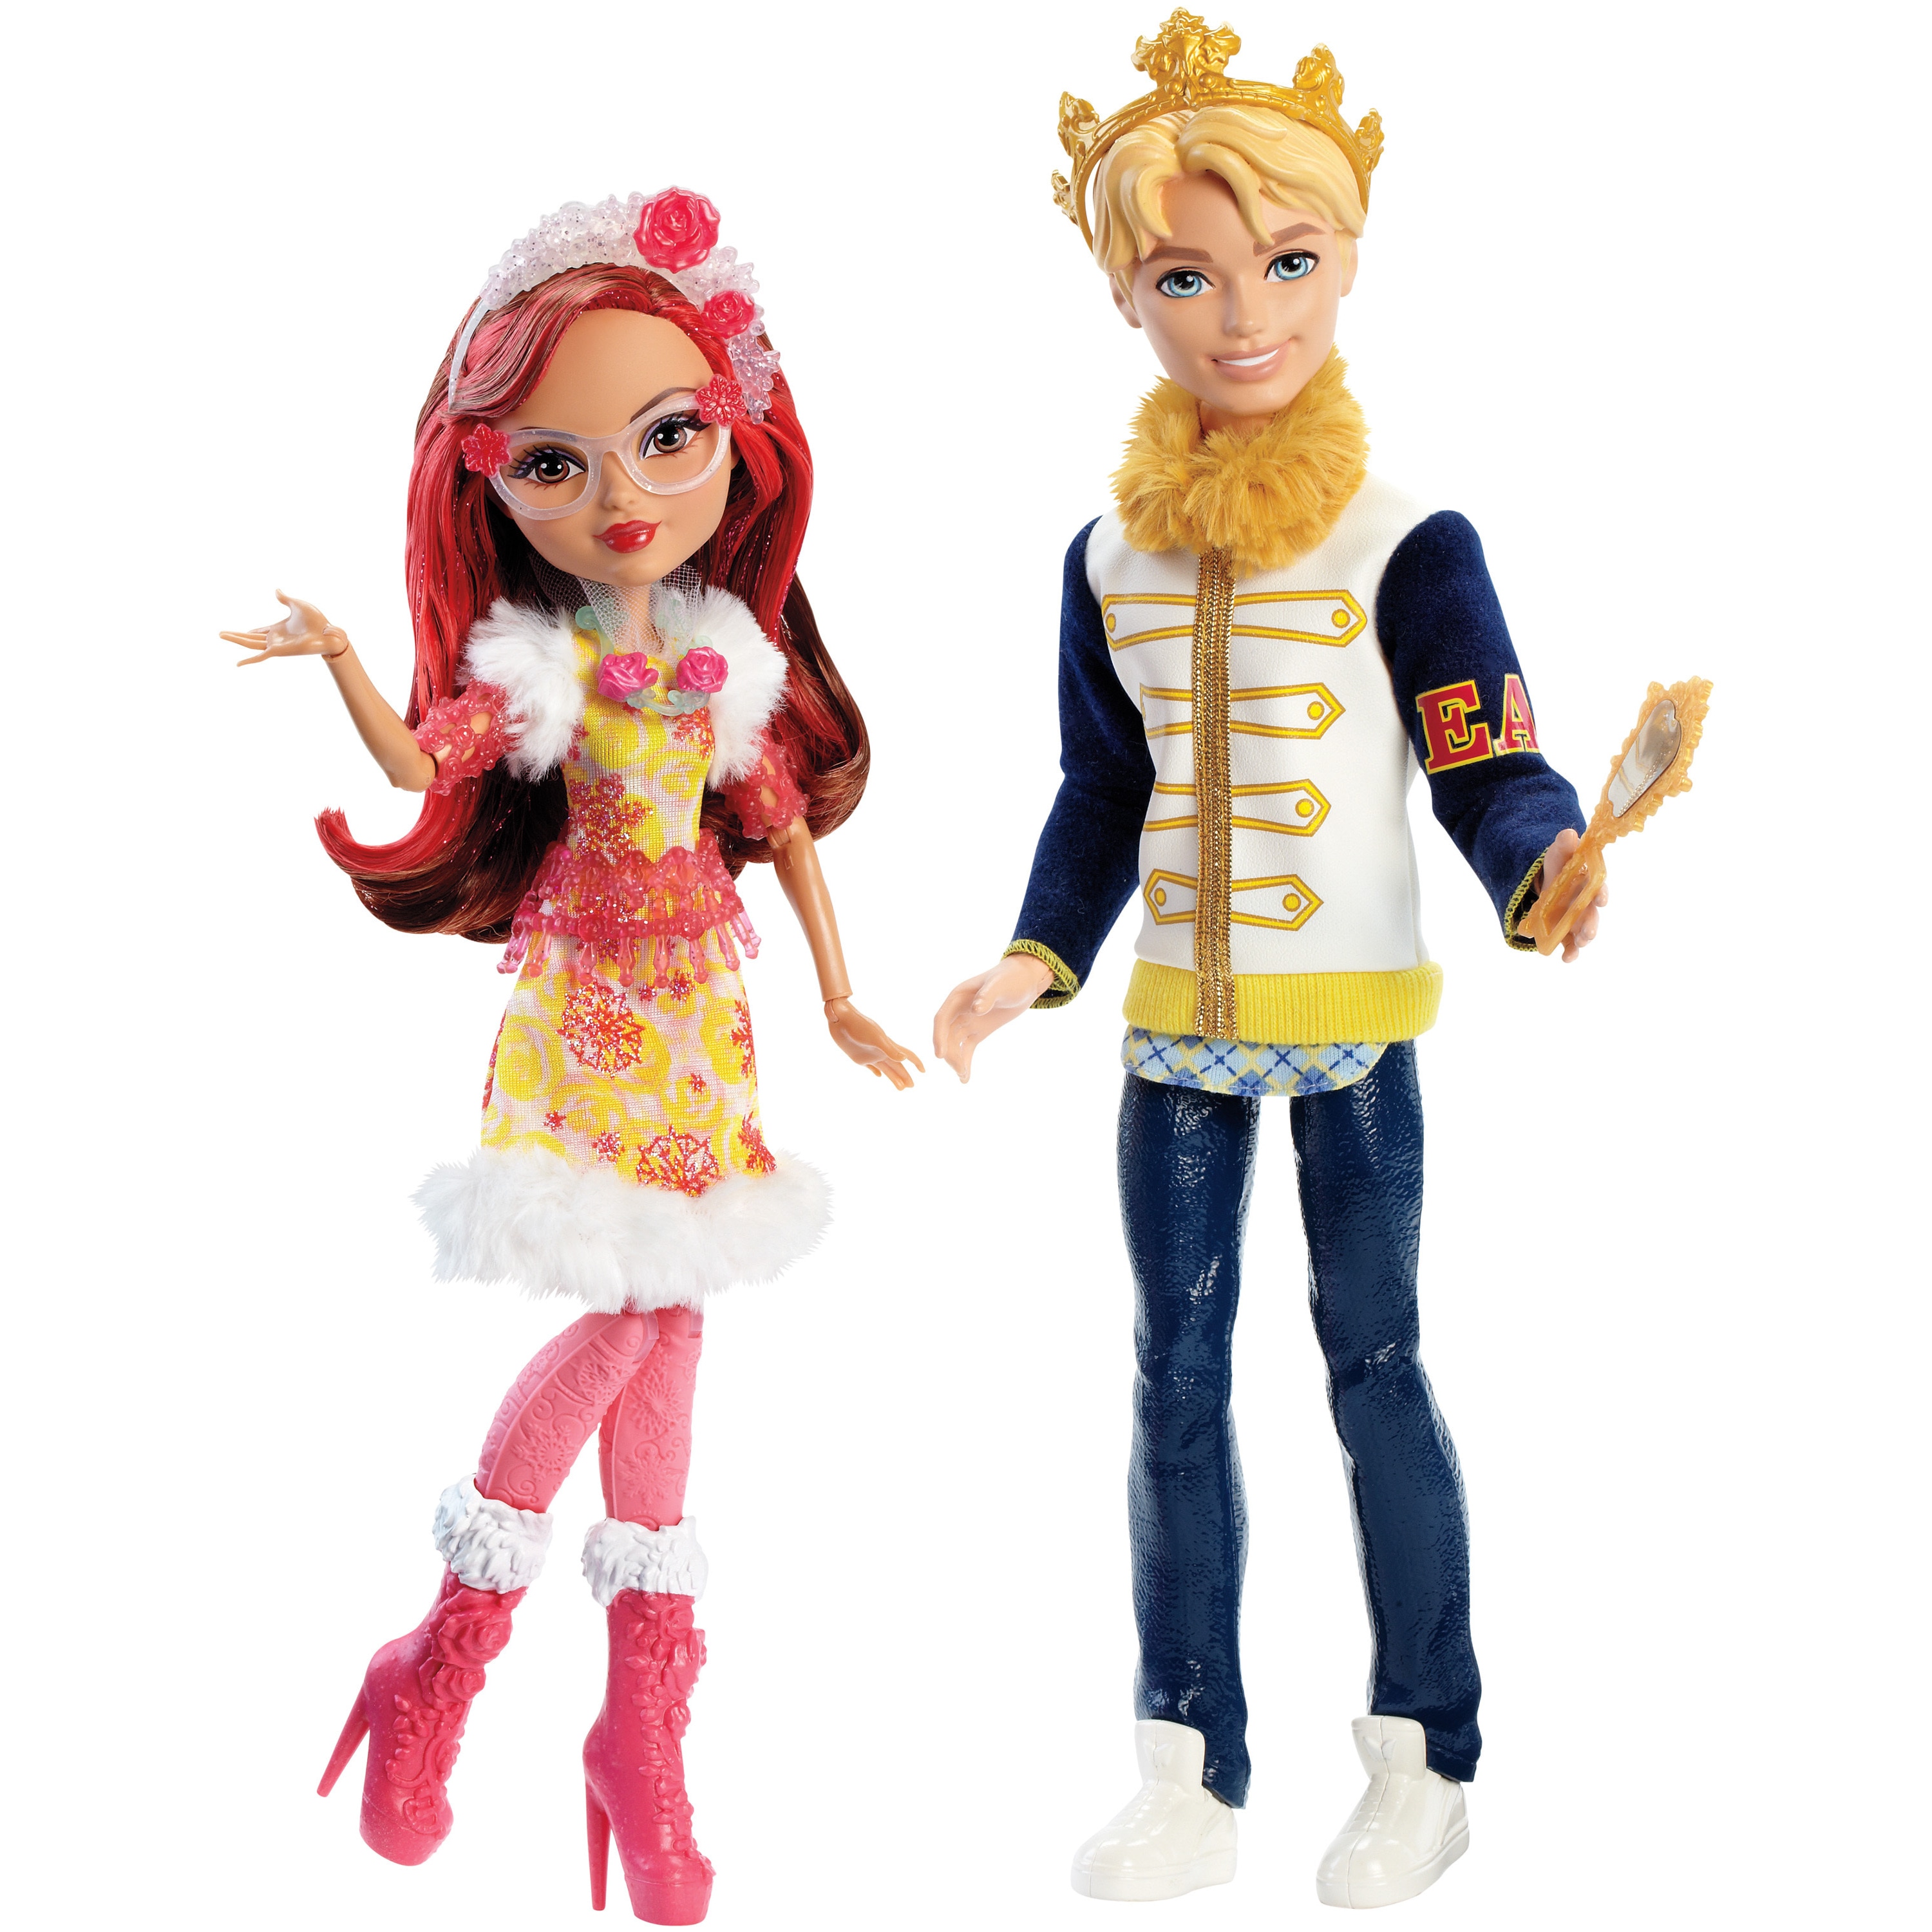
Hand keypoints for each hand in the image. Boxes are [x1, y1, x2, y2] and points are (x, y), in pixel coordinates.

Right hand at [221, 590, 347, 665]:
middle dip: (235, 635)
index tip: (241, 631)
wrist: (327, 632)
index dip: (249, 631)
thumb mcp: (297, 605)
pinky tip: (237, 663)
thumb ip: (285, 599)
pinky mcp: (278, 651)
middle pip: (250, 638)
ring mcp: (276, 645)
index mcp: (279, 628)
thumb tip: (276, 590)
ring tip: (221, 635)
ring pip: (250, 644)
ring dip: (235, 640)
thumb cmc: (316, 620)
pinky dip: (249, 661)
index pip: (259, 631)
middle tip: (220, 634)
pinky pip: (260, 657)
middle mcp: (275, 638)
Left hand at [824, 998, 922, 1090]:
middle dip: (905, 1076)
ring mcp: (871, 1054)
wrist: (840, 1018)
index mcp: (888, 1046)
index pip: (906, 1055)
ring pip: (886, 1068)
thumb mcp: (875, 1038)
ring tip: (901, 1088)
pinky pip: (871, 1067)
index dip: (915, 1062)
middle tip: (911, 1086)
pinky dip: (876, 1072)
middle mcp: (881, 1051)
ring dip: (893, 1077)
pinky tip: (878, 1076)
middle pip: (897, 1066)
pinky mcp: (859, 1056)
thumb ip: (889, 1049)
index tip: (923, 1071)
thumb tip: (904, 1059)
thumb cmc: (858, 1026)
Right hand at [932, 953, 1053, 1081]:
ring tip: (963, 1076)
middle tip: (958, 1069)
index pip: (942, 1019)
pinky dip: (965, 1062)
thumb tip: (976, 1009)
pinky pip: (967, 1049)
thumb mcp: (1000, 985)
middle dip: (950, 1053)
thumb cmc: (1011, 978)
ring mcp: (967, 1022)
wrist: (1025, 981)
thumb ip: (987, 996)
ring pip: (955, 1045)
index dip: (939, 1037)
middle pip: (947, 1035)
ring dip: (957, 1060)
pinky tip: (965, 1079)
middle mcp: (958, 1011)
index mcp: (957, 997)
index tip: (940, 1055)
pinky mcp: (978, 1031)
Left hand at [1535, 828, 1609, 961]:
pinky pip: (1570, 945)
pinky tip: (1566, 959)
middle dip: (1591, 924)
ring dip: (1583, 939)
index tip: (1600, 899)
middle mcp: (1586, 904)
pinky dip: (1570, 953)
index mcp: (1589, 884)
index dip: (1600, 894)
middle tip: (1588, 933)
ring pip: (1584, 931)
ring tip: (1581, 944)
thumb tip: (1569, 834)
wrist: (1548, 881)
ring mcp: (1577, 920)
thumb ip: (1564, 846)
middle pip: (1592, 915)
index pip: (1598, 889)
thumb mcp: (1558, 854)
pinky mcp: (1567, 932)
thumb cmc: (1560, 867)